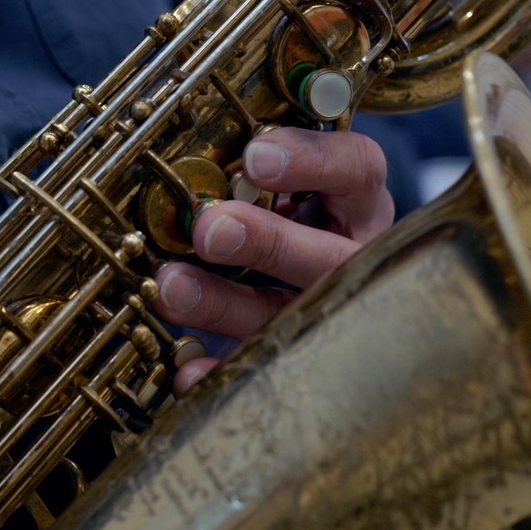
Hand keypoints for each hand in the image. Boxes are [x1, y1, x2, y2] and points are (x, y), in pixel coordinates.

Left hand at [153, 126, 393, 392]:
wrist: (308, 275)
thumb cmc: (288, 210)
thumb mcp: (286, 178)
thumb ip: (253, 167)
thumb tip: (185, 155)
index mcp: (359, 201)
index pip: (358, 169)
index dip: (313, 161)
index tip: (256, 156)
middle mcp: (355, 258)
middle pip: (329, 255)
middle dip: (267, 243)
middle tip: (209, 228)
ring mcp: (327, 313)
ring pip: (287, 314)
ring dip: (226, 304)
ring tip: (171, 288)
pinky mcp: (294, 358)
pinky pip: (261, 373)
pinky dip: (222, 374)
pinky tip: (186, 372)